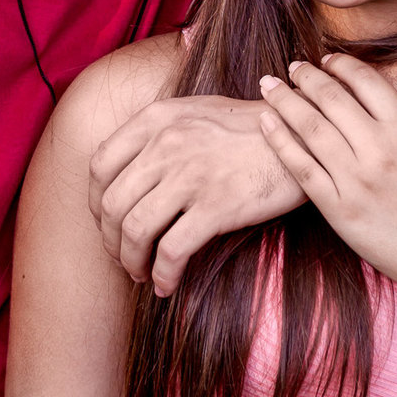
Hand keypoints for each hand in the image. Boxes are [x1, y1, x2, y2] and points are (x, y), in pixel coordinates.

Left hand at [88, 95, 304, 295]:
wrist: (302, 134)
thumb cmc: (251, 128)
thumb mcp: (196, 111)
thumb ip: (159, 131)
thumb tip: (127, 170)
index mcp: (157, 119)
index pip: (99, 165)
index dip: (94, 203)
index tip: (106, 223)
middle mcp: (167, 144)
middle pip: (111, 205)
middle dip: (110, 242)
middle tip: (123, 257)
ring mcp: (190, 174)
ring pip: (134, 231)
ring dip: (131, 262)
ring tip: (142, 274)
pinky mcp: (216, 205)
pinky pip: (172, 251)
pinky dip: (163, 275)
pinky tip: (167, 285)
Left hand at [257, 54, 396, 294]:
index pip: (365, 82)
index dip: (341, 65)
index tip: (327, 60)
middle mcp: (378, 152)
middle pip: (330, 99)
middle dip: (306, 76)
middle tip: (292, 66)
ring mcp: (355, 181)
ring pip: (309, 128)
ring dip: (284, 100)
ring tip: (268, 84)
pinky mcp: (337, 209)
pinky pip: (301, 168)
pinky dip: (279, 141)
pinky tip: (265, 122)